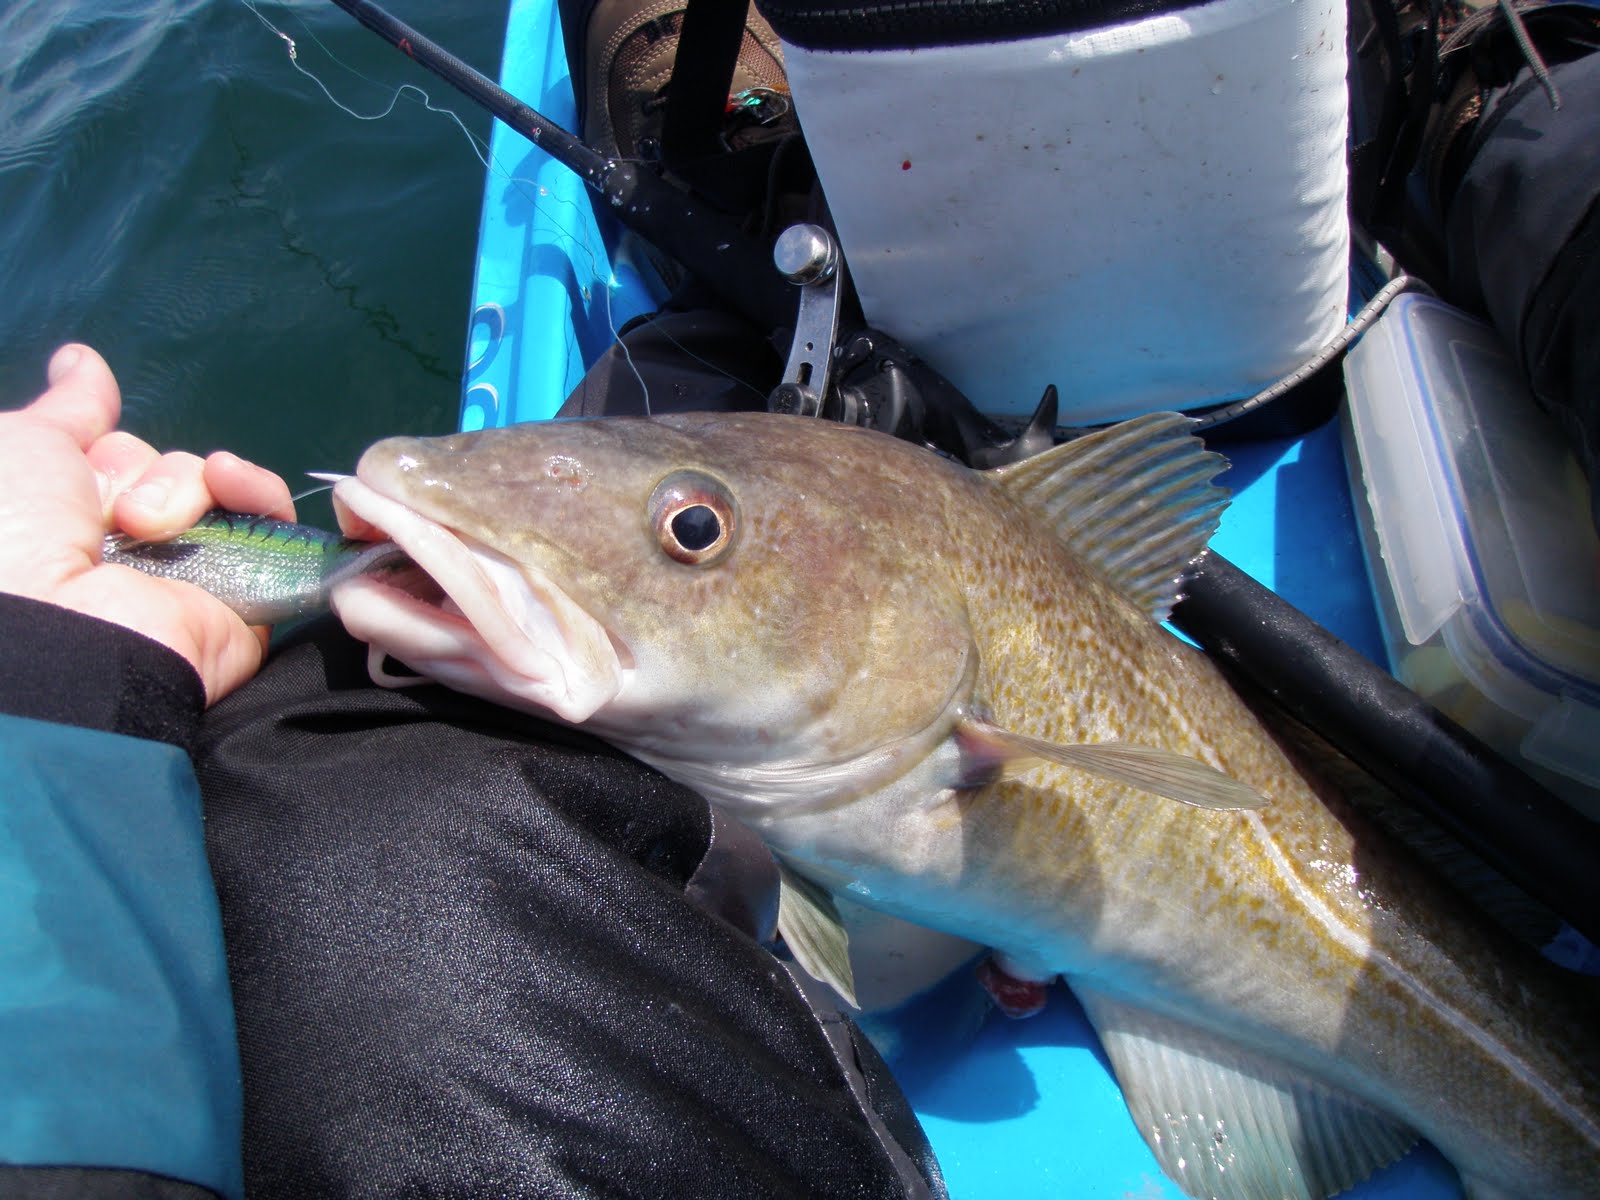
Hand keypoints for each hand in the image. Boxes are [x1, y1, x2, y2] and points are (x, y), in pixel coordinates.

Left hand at [0, 344, 295, 702]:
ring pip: (209, 486)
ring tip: (151, 524)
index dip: (100, 451)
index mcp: (72, 524)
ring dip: (180, 486)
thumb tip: (81, 360)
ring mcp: (190, 574)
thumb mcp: (17, 445)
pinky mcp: (246, 592)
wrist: (61, 625)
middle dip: (137, 470)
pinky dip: (254, 490)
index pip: (111, 459)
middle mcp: (130, 553)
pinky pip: (269, 518)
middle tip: (110, 512)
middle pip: (159, 468)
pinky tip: (228, 486)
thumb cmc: (13, 532)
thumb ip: (66, 407)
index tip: (78, 461)